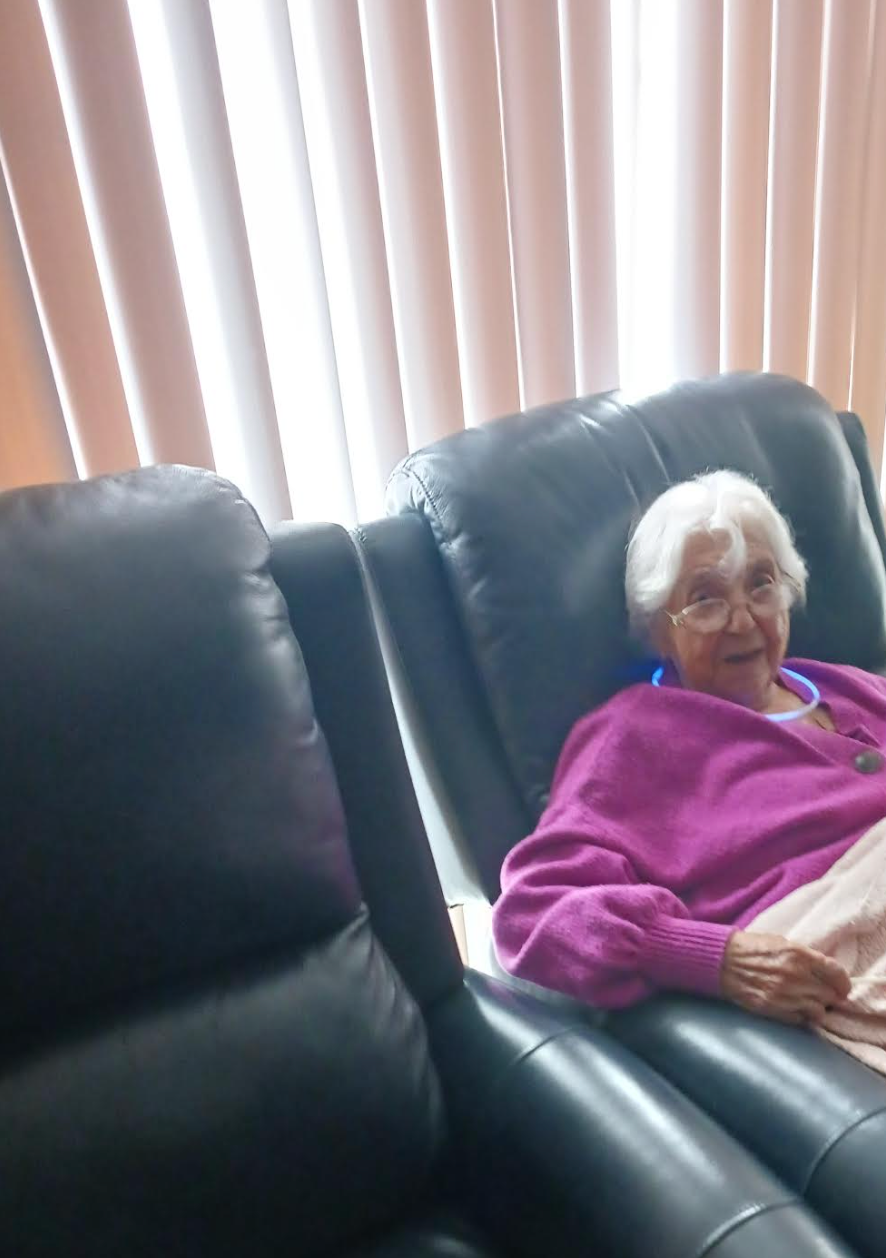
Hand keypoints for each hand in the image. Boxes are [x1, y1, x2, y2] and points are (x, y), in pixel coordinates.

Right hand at [721, 930, 851, 1025]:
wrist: (721, 960)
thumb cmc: (751, 948)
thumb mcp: (782, 942)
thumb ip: (806, 957)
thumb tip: (826, 973)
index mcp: (799, 955)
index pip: (836, 974)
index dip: (843, 983)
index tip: (841, 987)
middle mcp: (795, 976)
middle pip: (830, 995)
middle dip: (830, 996)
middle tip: (824, 995)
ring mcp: (784, 994)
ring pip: (818, 1012)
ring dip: (816, 1008)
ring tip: (808, 1003)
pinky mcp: (772, 1009)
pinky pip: (801, 1020)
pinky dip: (802, 1016)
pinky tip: (795, 1008)